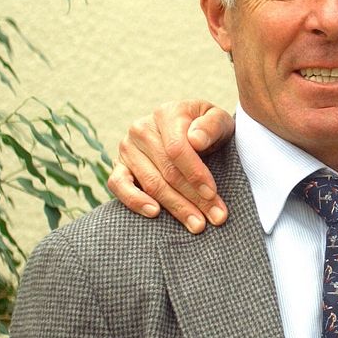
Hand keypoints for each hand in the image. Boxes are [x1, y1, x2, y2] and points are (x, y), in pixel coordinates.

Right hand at [107, 100, 235, 232]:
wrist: (190, 131)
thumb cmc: (207, 129)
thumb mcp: (219, 120)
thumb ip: (212, 125)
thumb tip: (195, 140)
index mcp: (167, 113)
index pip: (177, 149)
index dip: (195, 173)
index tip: (212, 193)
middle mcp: (142, 128)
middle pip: (167, 171)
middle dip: (194, 198)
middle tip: (215, 218)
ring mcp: (127, 147)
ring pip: (151, 183)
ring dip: (176, 207)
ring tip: (197, 224)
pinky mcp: (118, 166)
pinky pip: (118, 185)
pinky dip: (134, 200)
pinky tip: (154, 212)